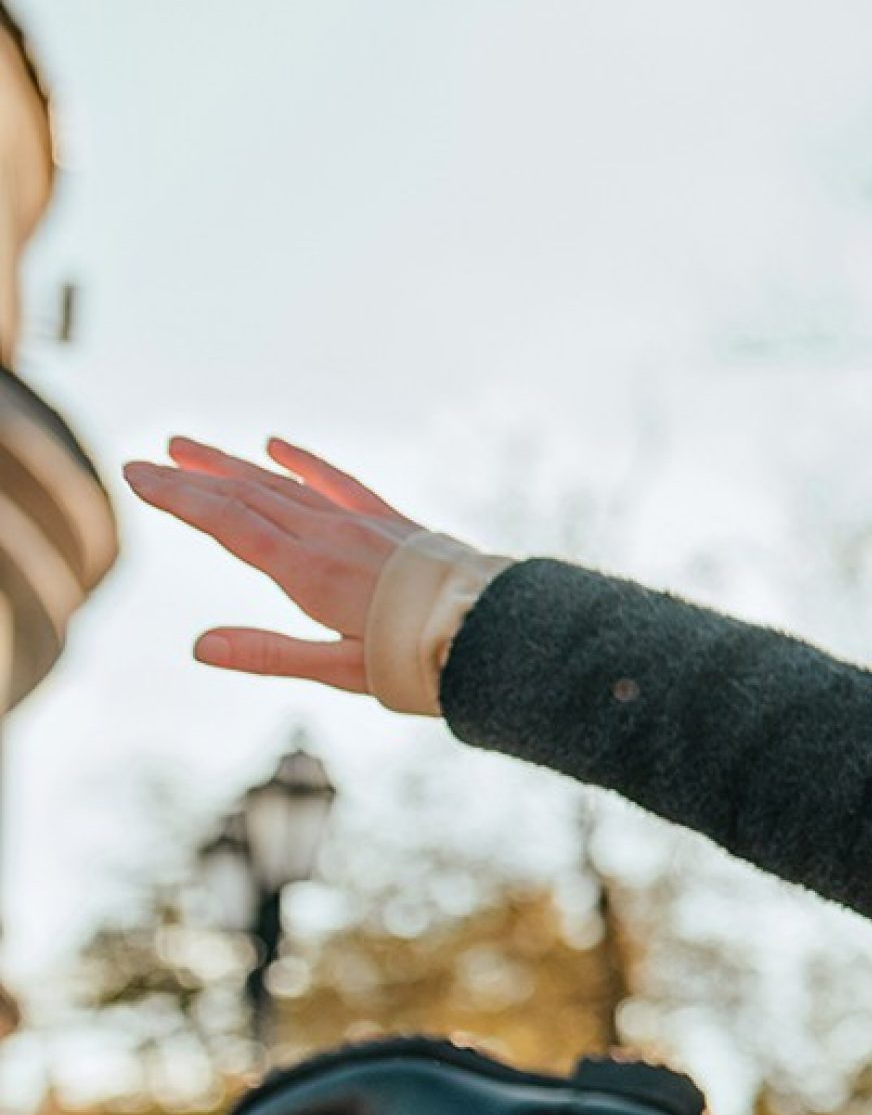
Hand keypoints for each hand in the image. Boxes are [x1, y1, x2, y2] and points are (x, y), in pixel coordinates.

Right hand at [120, 438, 424, 693]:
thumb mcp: (339, 669)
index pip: (229, 524)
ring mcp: (361, 524)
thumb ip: (269, 653)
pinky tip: (277, 445)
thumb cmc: (417, 661)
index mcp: (307, 572)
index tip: (137, 477)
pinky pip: (338, 482)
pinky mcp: (390, 522)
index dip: (180, 499)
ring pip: (283, 484)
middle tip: (141, 461)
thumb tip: (198, 646)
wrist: (493, 632)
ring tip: (187, 447)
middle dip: (191, 477)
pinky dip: (304, 462)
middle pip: (246, 497)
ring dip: (232, 464)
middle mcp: (329, 537)